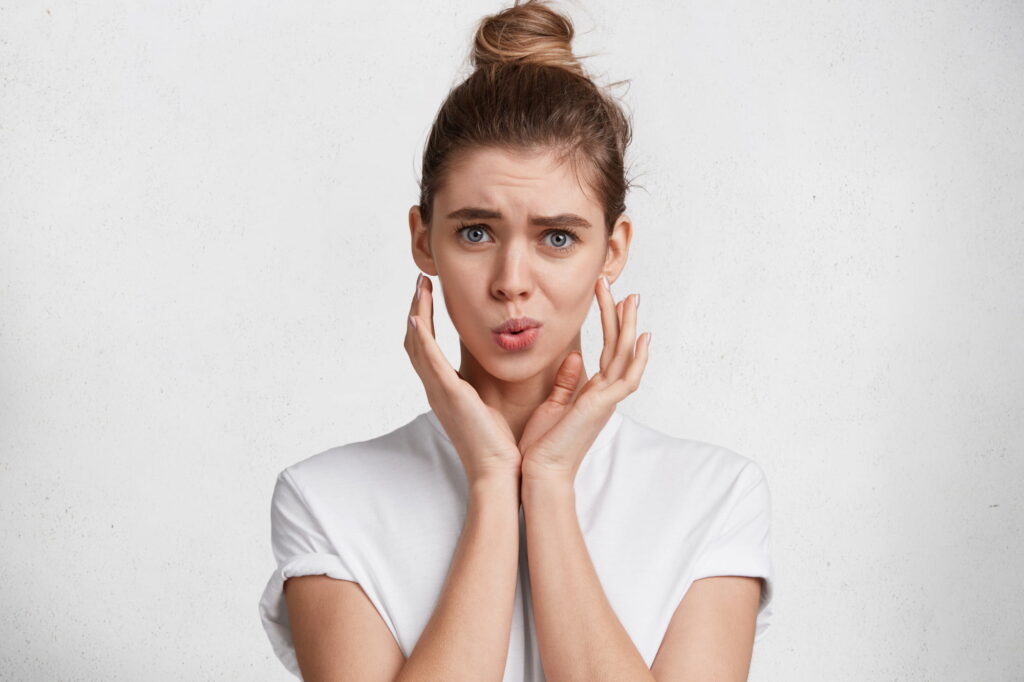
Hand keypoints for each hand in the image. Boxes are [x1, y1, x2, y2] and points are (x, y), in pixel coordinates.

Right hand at [405, 273, 522, 484]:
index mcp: (446, 391)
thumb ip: (494, 382)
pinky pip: (429, 360)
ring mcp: (439, 391)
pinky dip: (421, 337)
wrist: (498, 473)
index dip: (425, 320)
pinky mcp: (449, 394)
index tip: (429, 295)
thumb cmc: (499, 446)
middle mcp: (436, 389)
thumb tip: (506, 360)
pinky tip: (419, 316)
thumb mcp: (494, 405)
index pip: (427, 348)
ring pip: (417, 345)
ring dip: (417, 312)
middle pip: (415, 342)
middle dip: (416, 309)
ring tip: (421, 287)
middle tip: (420, 282)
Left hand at [519, 276, 650, 485]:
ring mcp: (608, 400)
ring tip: (629, 297)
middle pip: (618, 346)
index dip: (608, 322)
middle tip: (620, 286)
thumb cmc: (543, 446)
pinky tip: (641, 336)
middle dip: (620, 315)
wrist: (540, 472)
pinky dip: (637, 357)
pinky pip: (627, 377)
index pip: (606, 350)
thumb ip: (566, 381)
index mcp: (594, 393)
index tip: (606, 297)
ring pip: (625, 355)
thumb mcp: (553, 405)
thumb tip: (574, 356)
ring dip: (628, 325)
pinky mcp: (604, 406)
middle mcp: (606, 394)